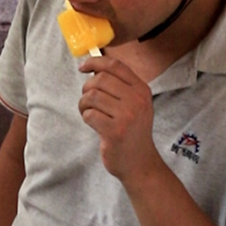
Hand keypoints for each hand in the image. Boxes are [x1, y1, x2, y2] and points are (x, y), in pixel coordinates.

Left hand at [78, 57, 160, 181]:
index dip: (95, 62)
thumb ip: (119, 85)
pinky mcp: (115, 131)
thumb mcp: (134, 104)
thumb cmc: (132, 131)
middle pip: (100, 79)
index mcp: (142, 90)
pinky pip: (89, 114)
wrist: (140, 162)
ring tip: (88, 112)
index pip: (115, 65)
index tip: (83, 67)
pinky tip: (92, 123)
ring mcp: (127, 116)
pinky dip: (86, 117)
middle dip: (87, 88)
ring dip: (84, 104)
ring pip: (92, 96)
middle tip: (87, 100)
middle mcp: (137, 100)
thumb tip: (92, 67)